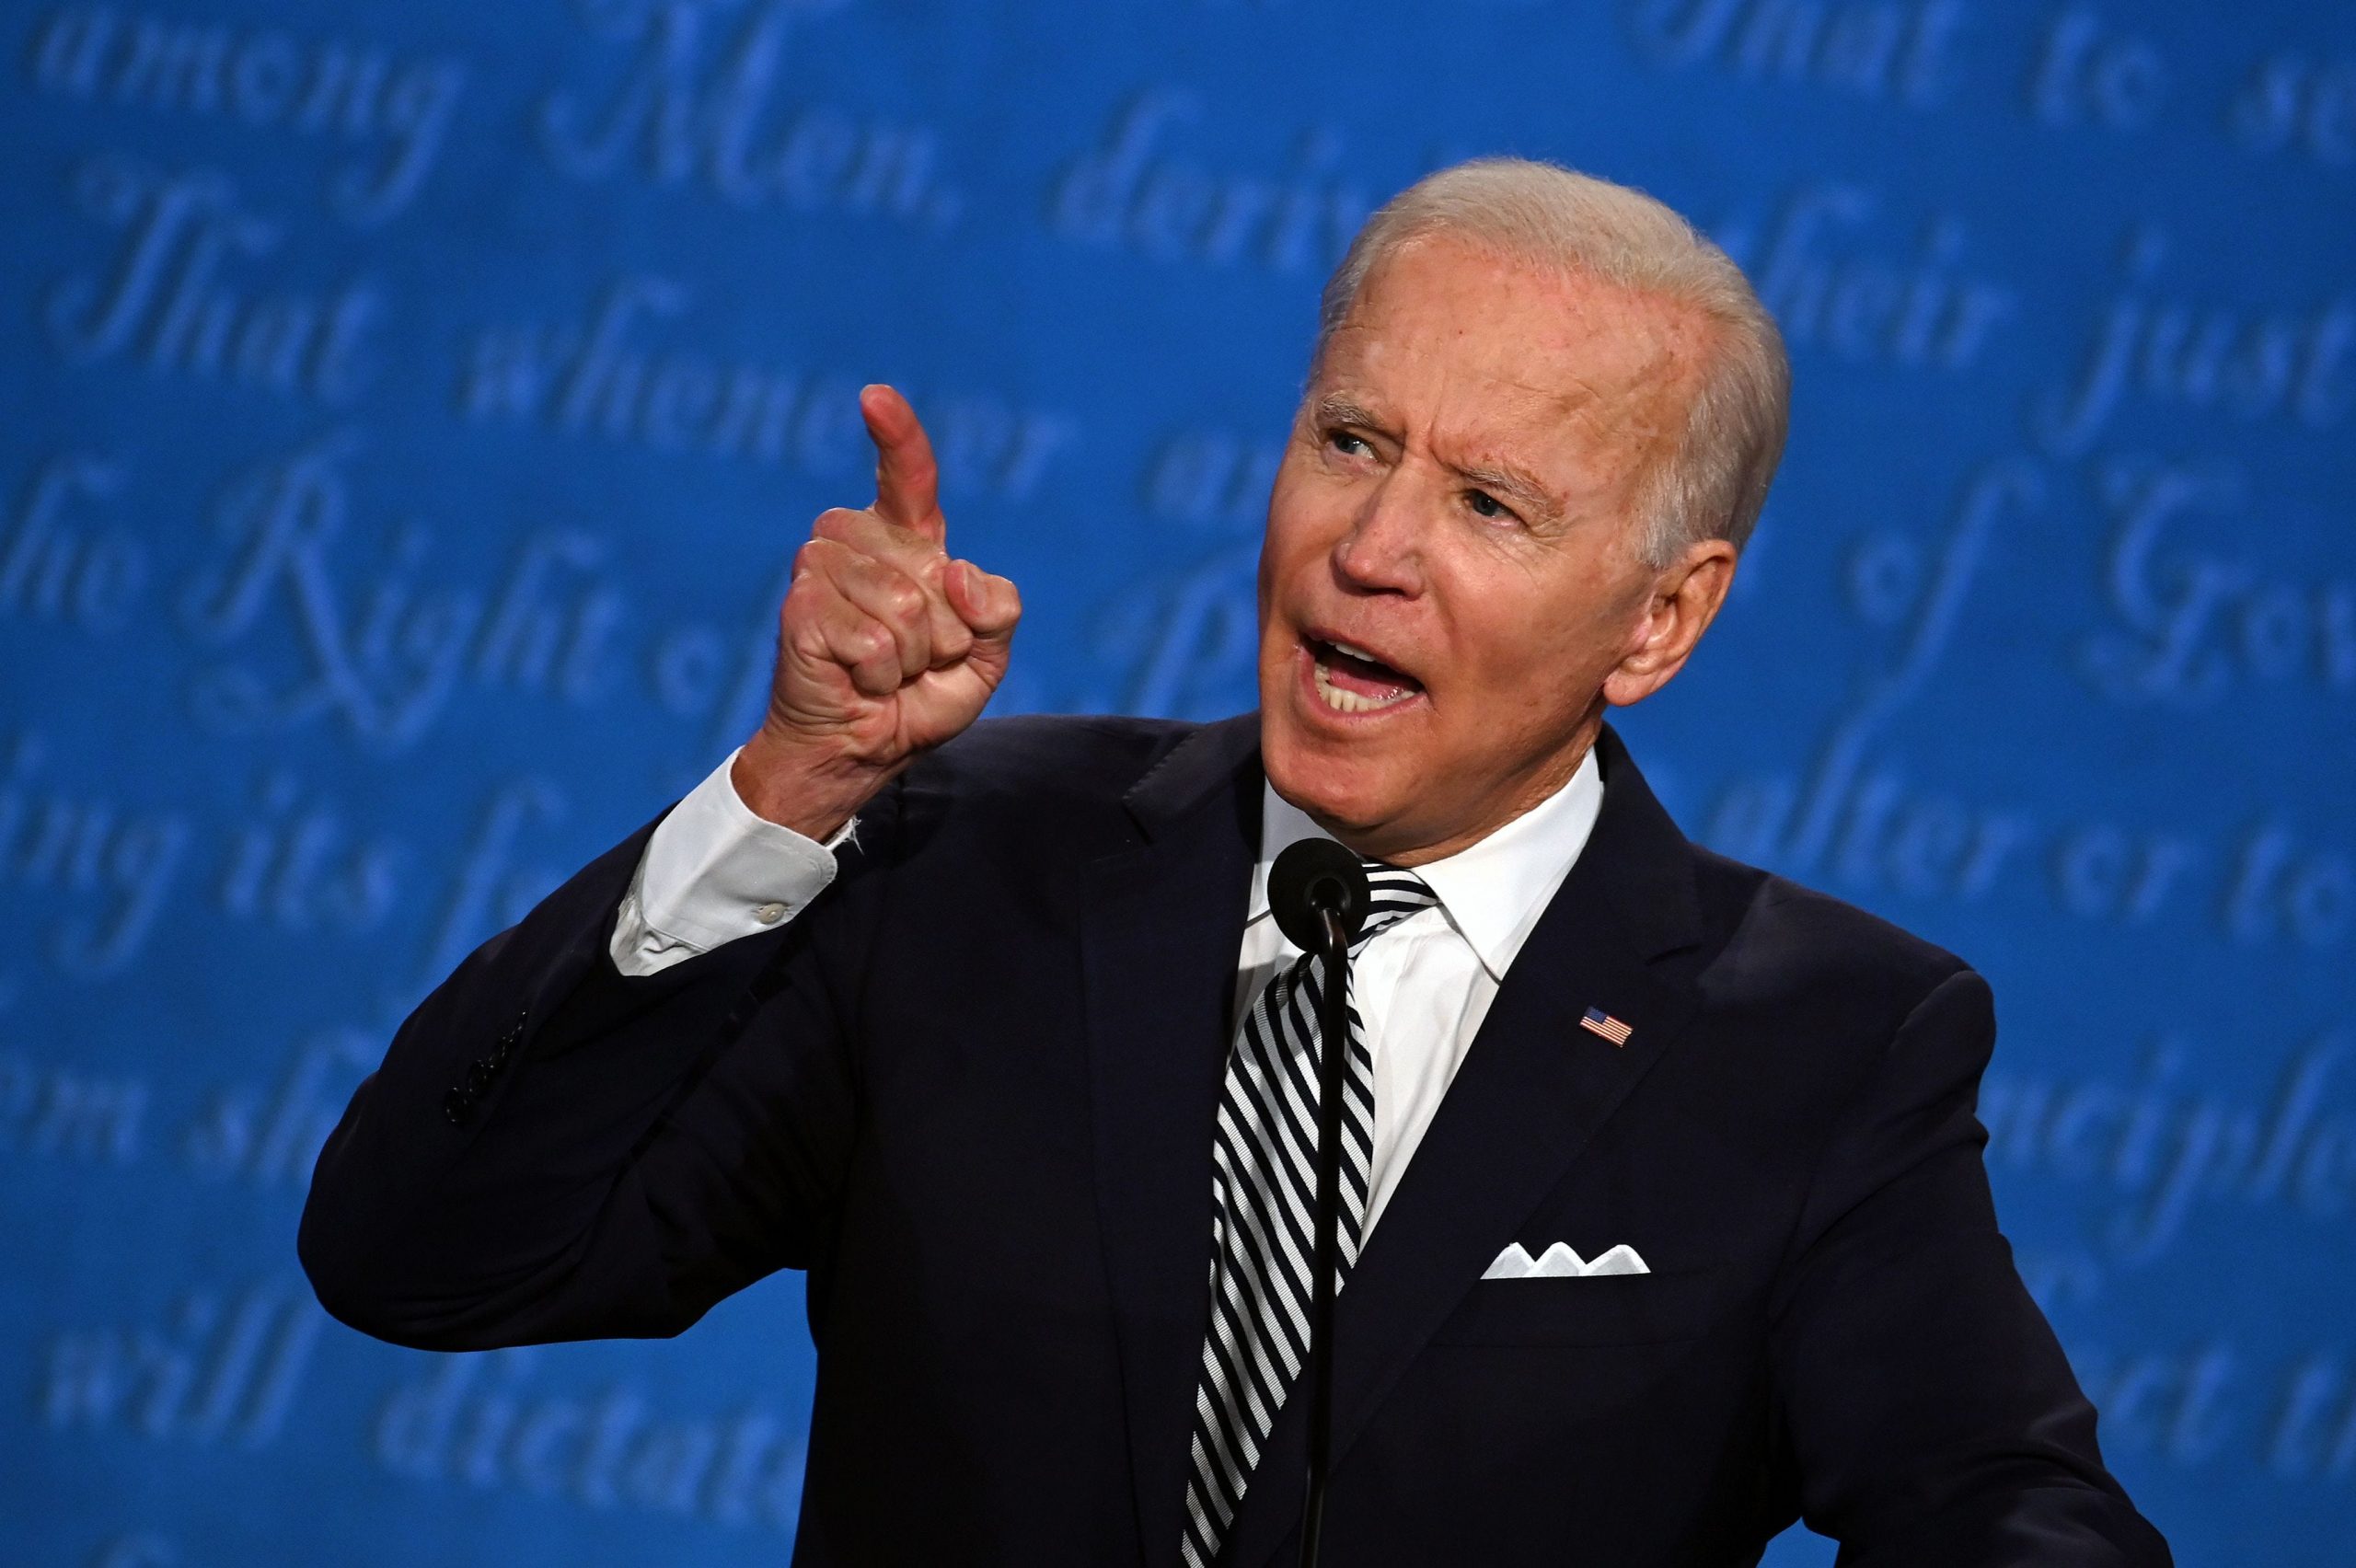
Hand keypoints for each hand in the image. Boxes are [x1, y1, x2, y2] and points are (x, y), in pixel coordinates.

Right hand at [732, 385, 1022, 837]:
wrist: (860, 753)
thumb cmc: (917, 701)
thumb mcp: (985, 658)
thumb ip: (998, 611)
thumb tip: (957, 575)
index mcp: (906, 544)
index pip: (908, 480)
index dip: (898, 438)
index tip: (874, 397)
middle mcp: (856, 544)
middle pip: (934, 575)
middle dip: (944, 635)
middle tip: (913, 662)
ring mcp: (820, 570)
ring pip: (906, 608)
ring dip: (911, 659)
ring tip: (883, 672)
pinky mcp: (801, 607)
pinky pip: (876, 639)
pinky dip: (881, 675)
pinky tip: (858, 681)